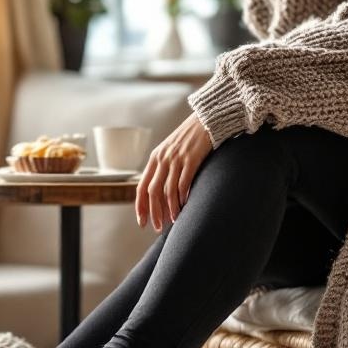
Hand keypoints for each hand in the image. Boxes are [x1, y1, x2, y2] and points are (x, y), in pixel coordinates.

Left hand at [135, 113, 212, 231]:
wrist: (207, 119)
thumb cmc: (190, 138)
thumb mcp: (170, 150)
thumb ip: (164, 167)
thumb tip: (160, 191)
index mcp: (155, 158)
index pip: (141, 187)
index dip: (140, 206)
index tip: (141, 222)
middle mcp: (162, 159)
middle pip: (153, 192)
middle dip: (154, 212)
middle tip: (157, 228)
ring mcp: (176, 158)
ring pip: (168, 190)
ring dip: (170, 209)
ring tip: (174, 221)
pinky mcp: (191, 159)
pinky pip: (183, 183)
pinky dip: (182, 197)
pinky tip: (185, 207)